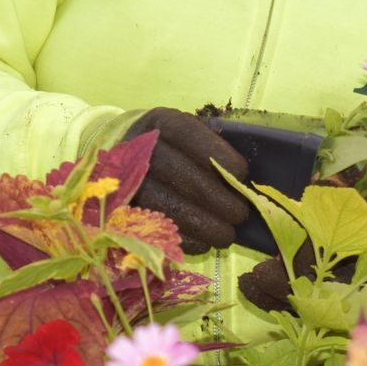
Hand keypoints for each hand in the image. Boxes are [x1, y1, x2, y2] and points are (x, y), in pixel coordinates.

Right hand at [124, 108, 251, 255]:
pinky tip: (204, 242)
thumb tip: (242, 179)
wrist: (128, 160)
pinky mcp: (124, 210)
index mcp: (161, 123)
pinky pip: (157, 228)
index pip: (188, 134)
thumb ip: (215, 147)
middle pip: (181, 174)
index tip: (240, 174)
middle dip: (218, 199)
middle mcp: (140, 148)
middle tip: (240, 214)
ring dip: (205, 225)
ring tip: (227, 234)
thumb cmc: (175, 149)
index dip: (217, 154)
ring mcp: (127, 181)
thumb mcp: (192, 135)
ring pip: (169, 206)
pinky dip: (186, 239)